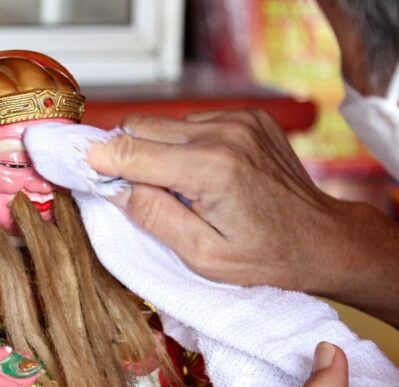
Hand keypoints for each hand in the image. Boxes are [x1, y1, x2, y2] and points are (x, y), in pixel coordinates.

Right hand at [0, 346, 38, 386]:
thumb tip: (11, 351)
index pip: (18, 385)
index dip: (29, 378)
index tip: (37, 368)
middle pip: (16, 382)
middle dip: (26, 372)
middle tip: (31, 358)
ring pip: (11, 378)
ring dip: (19, 369)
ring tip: (24, 355)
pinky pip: (5, 374)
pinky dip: (12, 367)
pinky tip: (13, 357)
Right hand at [88, 110, 360, 293]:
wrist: (320, 238)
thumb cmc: (266, 256)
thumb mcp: (203, 255)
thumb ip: (153, 216)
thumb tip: (114, 187)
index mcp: (212, 169)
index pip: (131, 150)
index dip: (99, 160)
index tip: (77, 167)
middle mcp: (226, 133)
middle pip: (143, 128)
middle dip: (126, 155)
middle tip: (126, 187)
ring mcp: (241, 120)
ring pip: (166, 124)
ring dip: (158, 151)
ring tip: (177, 188)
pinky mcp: (249, 118)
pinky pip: (194, 123)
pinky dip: (185, 146)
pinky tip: (201, 175)